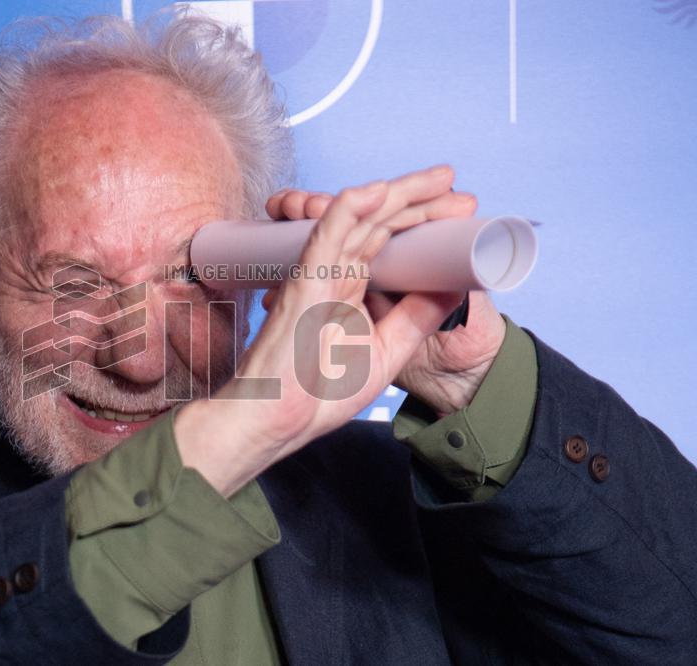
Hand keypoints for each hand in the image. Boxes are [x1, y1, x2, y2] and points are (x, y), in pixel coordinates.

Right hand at [175, 165, 479, 495]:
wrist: (278, 420)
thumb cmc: (317, 393)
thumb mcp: (386, 352)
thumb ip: (416, 317)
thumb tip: (454, 282)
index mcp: (352, 288)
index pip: (390, 241)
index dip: (423, 220)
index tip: (461, 206)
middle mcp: (337, 274)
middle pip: (381, 223)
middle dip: (419, 199)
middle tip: (453, 180)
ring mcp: (321, 275)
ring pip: (361, 221)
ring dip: (398, 194)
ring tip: (437, 177)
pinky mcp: (304, 282)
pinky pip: (326, 237)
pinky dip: (348, 211)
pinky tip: (375, 191)